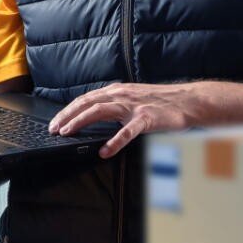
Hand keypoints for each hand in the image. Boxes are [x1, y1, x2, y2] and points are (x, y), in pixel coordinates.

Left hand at [49, 82, 200, 157]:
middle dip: (67, 115)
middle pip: (87, 103)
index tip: (55, 121)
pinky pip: (127, 131)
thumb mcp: (135, 99)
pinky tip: (104, 151)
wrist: (189, 101)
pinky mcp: (146, 119)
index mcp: (118, 91)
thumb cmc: (163, 102)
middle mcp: (122, 95)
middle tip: (53, 128)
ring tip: (67, 133)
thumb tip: (96, 116)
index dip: (69, 110)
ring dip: (80, 121)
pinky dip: (114, 141)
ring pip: (100, 111)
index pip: (86, 99)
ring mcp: (134, 106)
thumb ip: (117, 105)